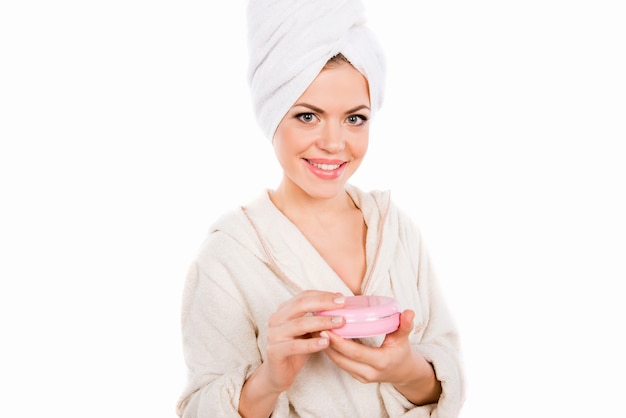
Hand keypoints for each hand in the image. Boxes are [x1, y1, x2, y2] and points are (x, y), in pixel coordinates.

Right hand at [262, 290, 345, 392]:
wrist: (278, 374)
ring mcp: (273, 335)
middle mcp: (276, 319)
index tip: (341, 299)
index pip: (304, 296)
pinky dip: (311, 344)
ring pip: (299, 324)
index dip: (323, 295)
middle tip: (342, 305)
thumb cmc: (297, 349)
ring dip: (321, 322)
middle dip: (323, 303)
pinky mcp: (274, 351)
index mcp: (283, 310)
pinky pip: (294, 346)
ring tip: (339, 323)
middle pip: (300, 305)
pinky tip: (326, 343)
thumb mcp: (309, 331)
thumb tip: (340, 302)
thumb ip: (319, 317)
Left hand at [323, 309, 440, 404]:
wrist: (403, 372)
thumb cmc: (402, 352)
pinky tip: (323, 339)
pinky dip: (330, 351)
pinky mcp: (356, 376)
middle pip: (342, 359)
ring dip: (325, 347)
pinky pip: (340, 364)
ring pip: (338, 362)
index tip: (326, 329)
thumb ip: (405, 325)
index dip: (339, 342)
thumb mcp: (404, 339)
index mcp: (381, 362)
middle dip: (326, 344)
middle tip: (314, 326)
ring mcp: (361, 377)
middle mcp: (369, 372)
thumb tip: (409, 312)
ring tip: (314, 330)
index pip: (355, 352)